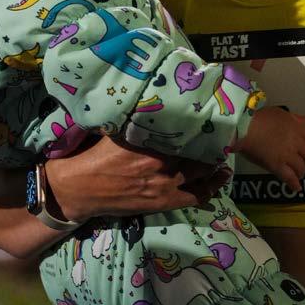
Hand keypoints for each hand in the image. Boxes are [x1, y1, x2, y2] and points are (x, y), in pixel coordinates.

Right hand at [45, 136, 226, 222]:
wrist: (81, 188)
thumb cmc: (96, 155)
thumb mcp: (118, 131)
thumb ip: (139, 122)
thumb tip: (156, 101)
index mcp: (150, 143)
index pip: (185, 133)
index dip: (201, 127)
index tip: (212, 120)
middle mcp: (161, 164)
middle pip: (197, 153)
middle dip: (211, 145)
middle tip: (221, 136)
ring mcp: (164, 185)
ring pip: (200, 175)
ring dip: (214, 166)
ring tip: (223, 156)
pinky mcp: (162, 202)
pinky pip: (194, 197)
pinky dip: (209, 189)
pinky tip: (220, 179)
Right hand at [235, 106, 304, 190]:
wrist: (245, 127)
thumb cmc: (260, 117)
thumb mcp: (280, 112)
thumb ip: (295, 118)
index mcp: (298, 127)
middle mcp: (296, 142)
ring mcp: (288, 155)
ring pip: (300, 167)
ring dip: (302, 172)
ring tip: (300, 175)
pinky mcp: (277, 166)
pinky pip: (289, 177)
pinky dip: (294, 183)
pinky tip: (296, 188)